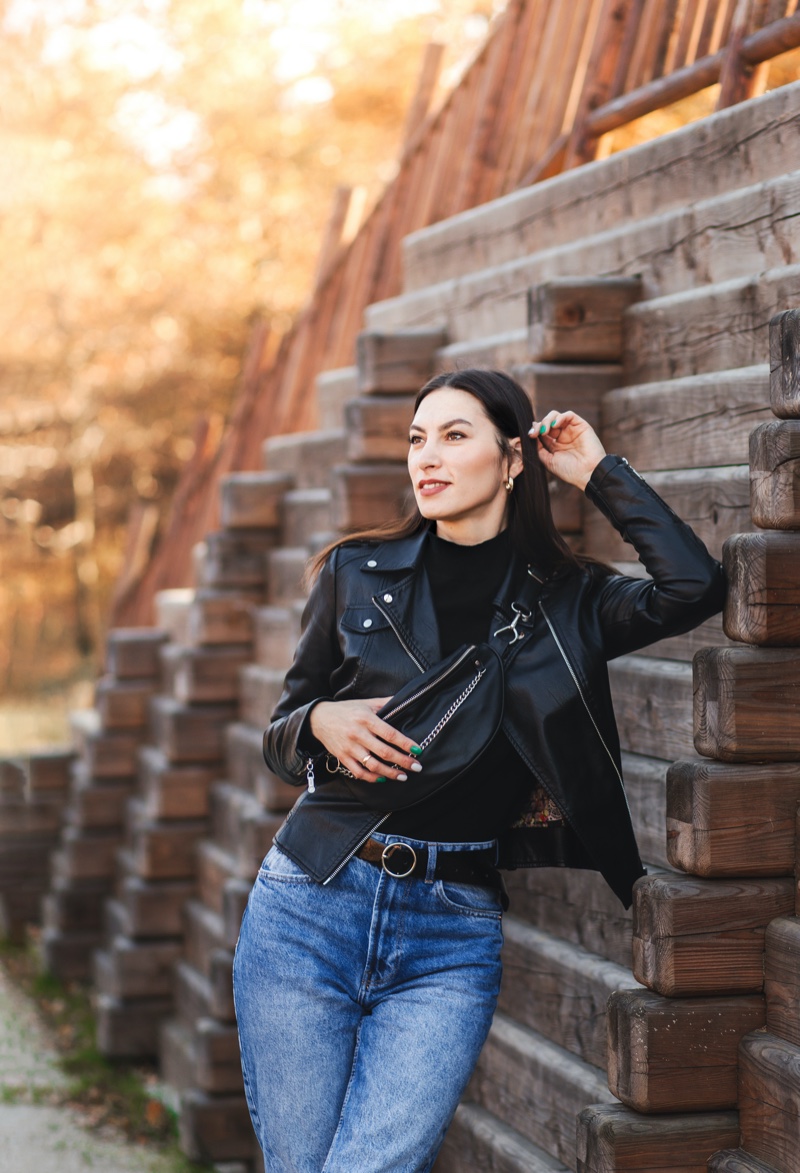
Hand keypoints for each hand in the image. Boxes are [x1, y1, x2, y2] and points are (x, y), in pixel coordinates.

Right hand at [309, 698, 423, 782]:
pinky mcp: (342, 757)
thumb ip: (386, 703)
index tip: (418, 750)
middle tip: (417, 767)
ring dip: (390, 773)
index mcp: (366, 719)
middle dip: (403, 761)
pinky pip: (359, 772)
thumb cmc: (347, 710)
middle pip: (384, 752)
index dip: (405, 743)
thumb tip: (406, 699)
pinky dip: (372, 778)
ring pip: (373, 765)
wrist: (319, 718)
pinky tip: (382, 778)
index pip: (390, 733)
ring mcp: (350, 747)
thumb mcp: (366, 702)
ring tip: (403, 776)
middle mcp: (358, 734)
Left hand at [528, 410, 605, 489]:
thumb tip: (531, 435)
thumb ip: (539, 449)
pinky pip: (569, 415)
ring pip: (556, 416)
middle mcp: (563, 436)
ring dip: (547, 420)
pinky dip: (560, 417)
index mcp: (555, 445)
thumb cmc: (569, 471)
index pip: (542, 432)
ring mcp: (572, 430)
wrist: (588, 473)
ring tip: (544, 430)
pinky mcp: (581, 425)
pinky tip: (554, 425)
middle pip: (547, 422)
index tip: (530, 435)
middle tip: (535, 433)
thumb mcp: (548, 461)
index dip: (535, 431)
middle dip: (540, 425)